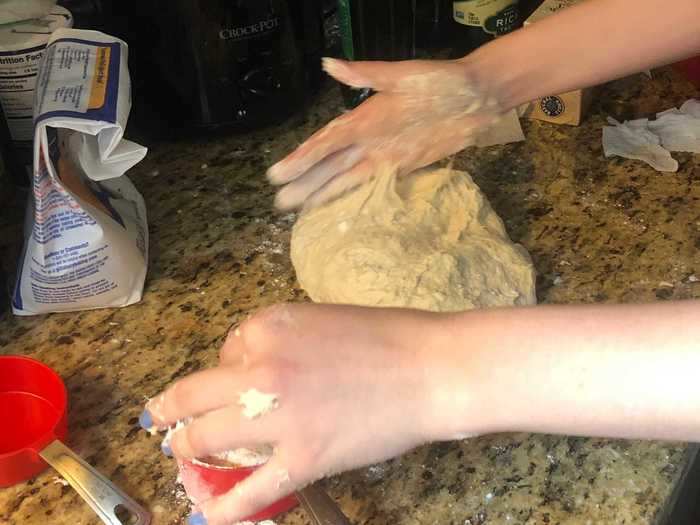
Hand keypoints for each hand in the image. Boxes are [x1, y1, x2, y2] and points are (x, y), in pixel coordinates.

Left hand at [142, 303, 469, 524]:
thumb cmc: (386, 337)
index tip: (230, 379)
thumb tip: (250, 372)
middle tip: (163, 422)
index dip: (226, 367)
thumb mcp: (320, 320)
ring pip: (207, 440)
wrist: (431, 370)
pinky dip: (223, 508)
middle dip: (174, 411)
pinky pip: (251, 491)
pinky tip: (207, 516)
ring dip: (186, 450)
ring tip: (179, 456)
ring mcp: (277, 418)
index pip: (225, 349)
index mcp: (267, 327)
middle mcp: (260, 370)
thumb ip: (280, 343)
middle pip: (195, 395)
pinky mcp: (301, 459)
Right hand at [267, 58, 500, 210]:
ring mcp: (385, 154)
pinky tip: (338, 207)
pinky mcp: (403, 166)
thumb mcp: (403, 75)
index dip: (303, 158)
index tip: (278, 174)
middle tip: (280, 203)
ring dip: (323, 193)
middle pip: (330, 165)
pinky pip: (372, 185)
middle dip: (306, 182)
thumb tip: (329, 64)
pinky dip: (353, 195)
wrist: (478, 97)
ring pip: (347, 178)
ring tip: (298, 209)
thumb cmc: (442, 81)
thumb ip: (366, 73)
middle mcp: (369, 139)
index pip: (327, 142)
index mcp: (365, 117)